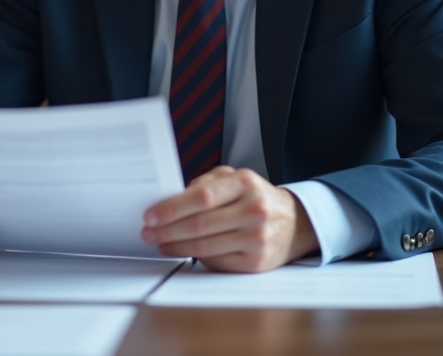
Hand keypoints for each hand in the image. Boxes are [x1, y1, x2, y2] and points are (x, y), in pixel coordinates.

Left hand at [141, 166, 318, 271]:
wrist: (294, 223)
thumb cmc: (256, 199)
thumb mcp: (236, 179)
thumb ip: (205, 184)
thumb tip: (170, 200)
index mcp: (246, 183)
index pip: (201, 197)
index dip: (172, 208)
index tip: (150, 215)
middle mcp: (255, 210)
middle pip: (200, 224)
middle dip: (167, 230)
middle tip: (148, 232)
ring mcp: (257, 238)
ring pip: (205, 246)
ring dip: (176, 246)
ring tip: (160, 242)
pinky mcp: (256, 262)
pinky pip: (216, 261)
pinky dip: (195, 257)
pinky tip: (183, 251)